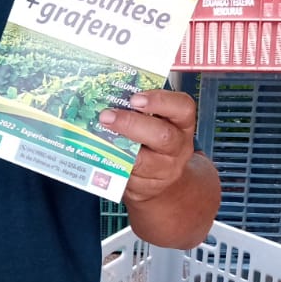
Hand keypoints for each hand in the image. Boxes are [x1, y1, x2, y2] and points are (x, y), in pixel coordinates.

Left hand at [99, 88, 196, 204]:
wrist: (164, 181)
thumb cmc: (155, 141)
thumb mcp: (158, 121)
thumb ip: (140, 109)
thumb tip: (109, 93)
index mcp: (182, 124)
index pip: (183, 108)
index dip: (160, 101)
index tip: (135, 98)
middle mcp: (178, 147)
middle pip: (162, 136)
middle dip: (131, 124)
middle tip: (107, 116)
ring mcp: (163, 170)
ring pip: (142, 161)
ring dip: (116, 147)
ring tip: (97, 134)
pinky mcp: (145, 187)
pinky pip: (126, 176)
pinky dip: (110, 163)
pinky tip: (97, 153)